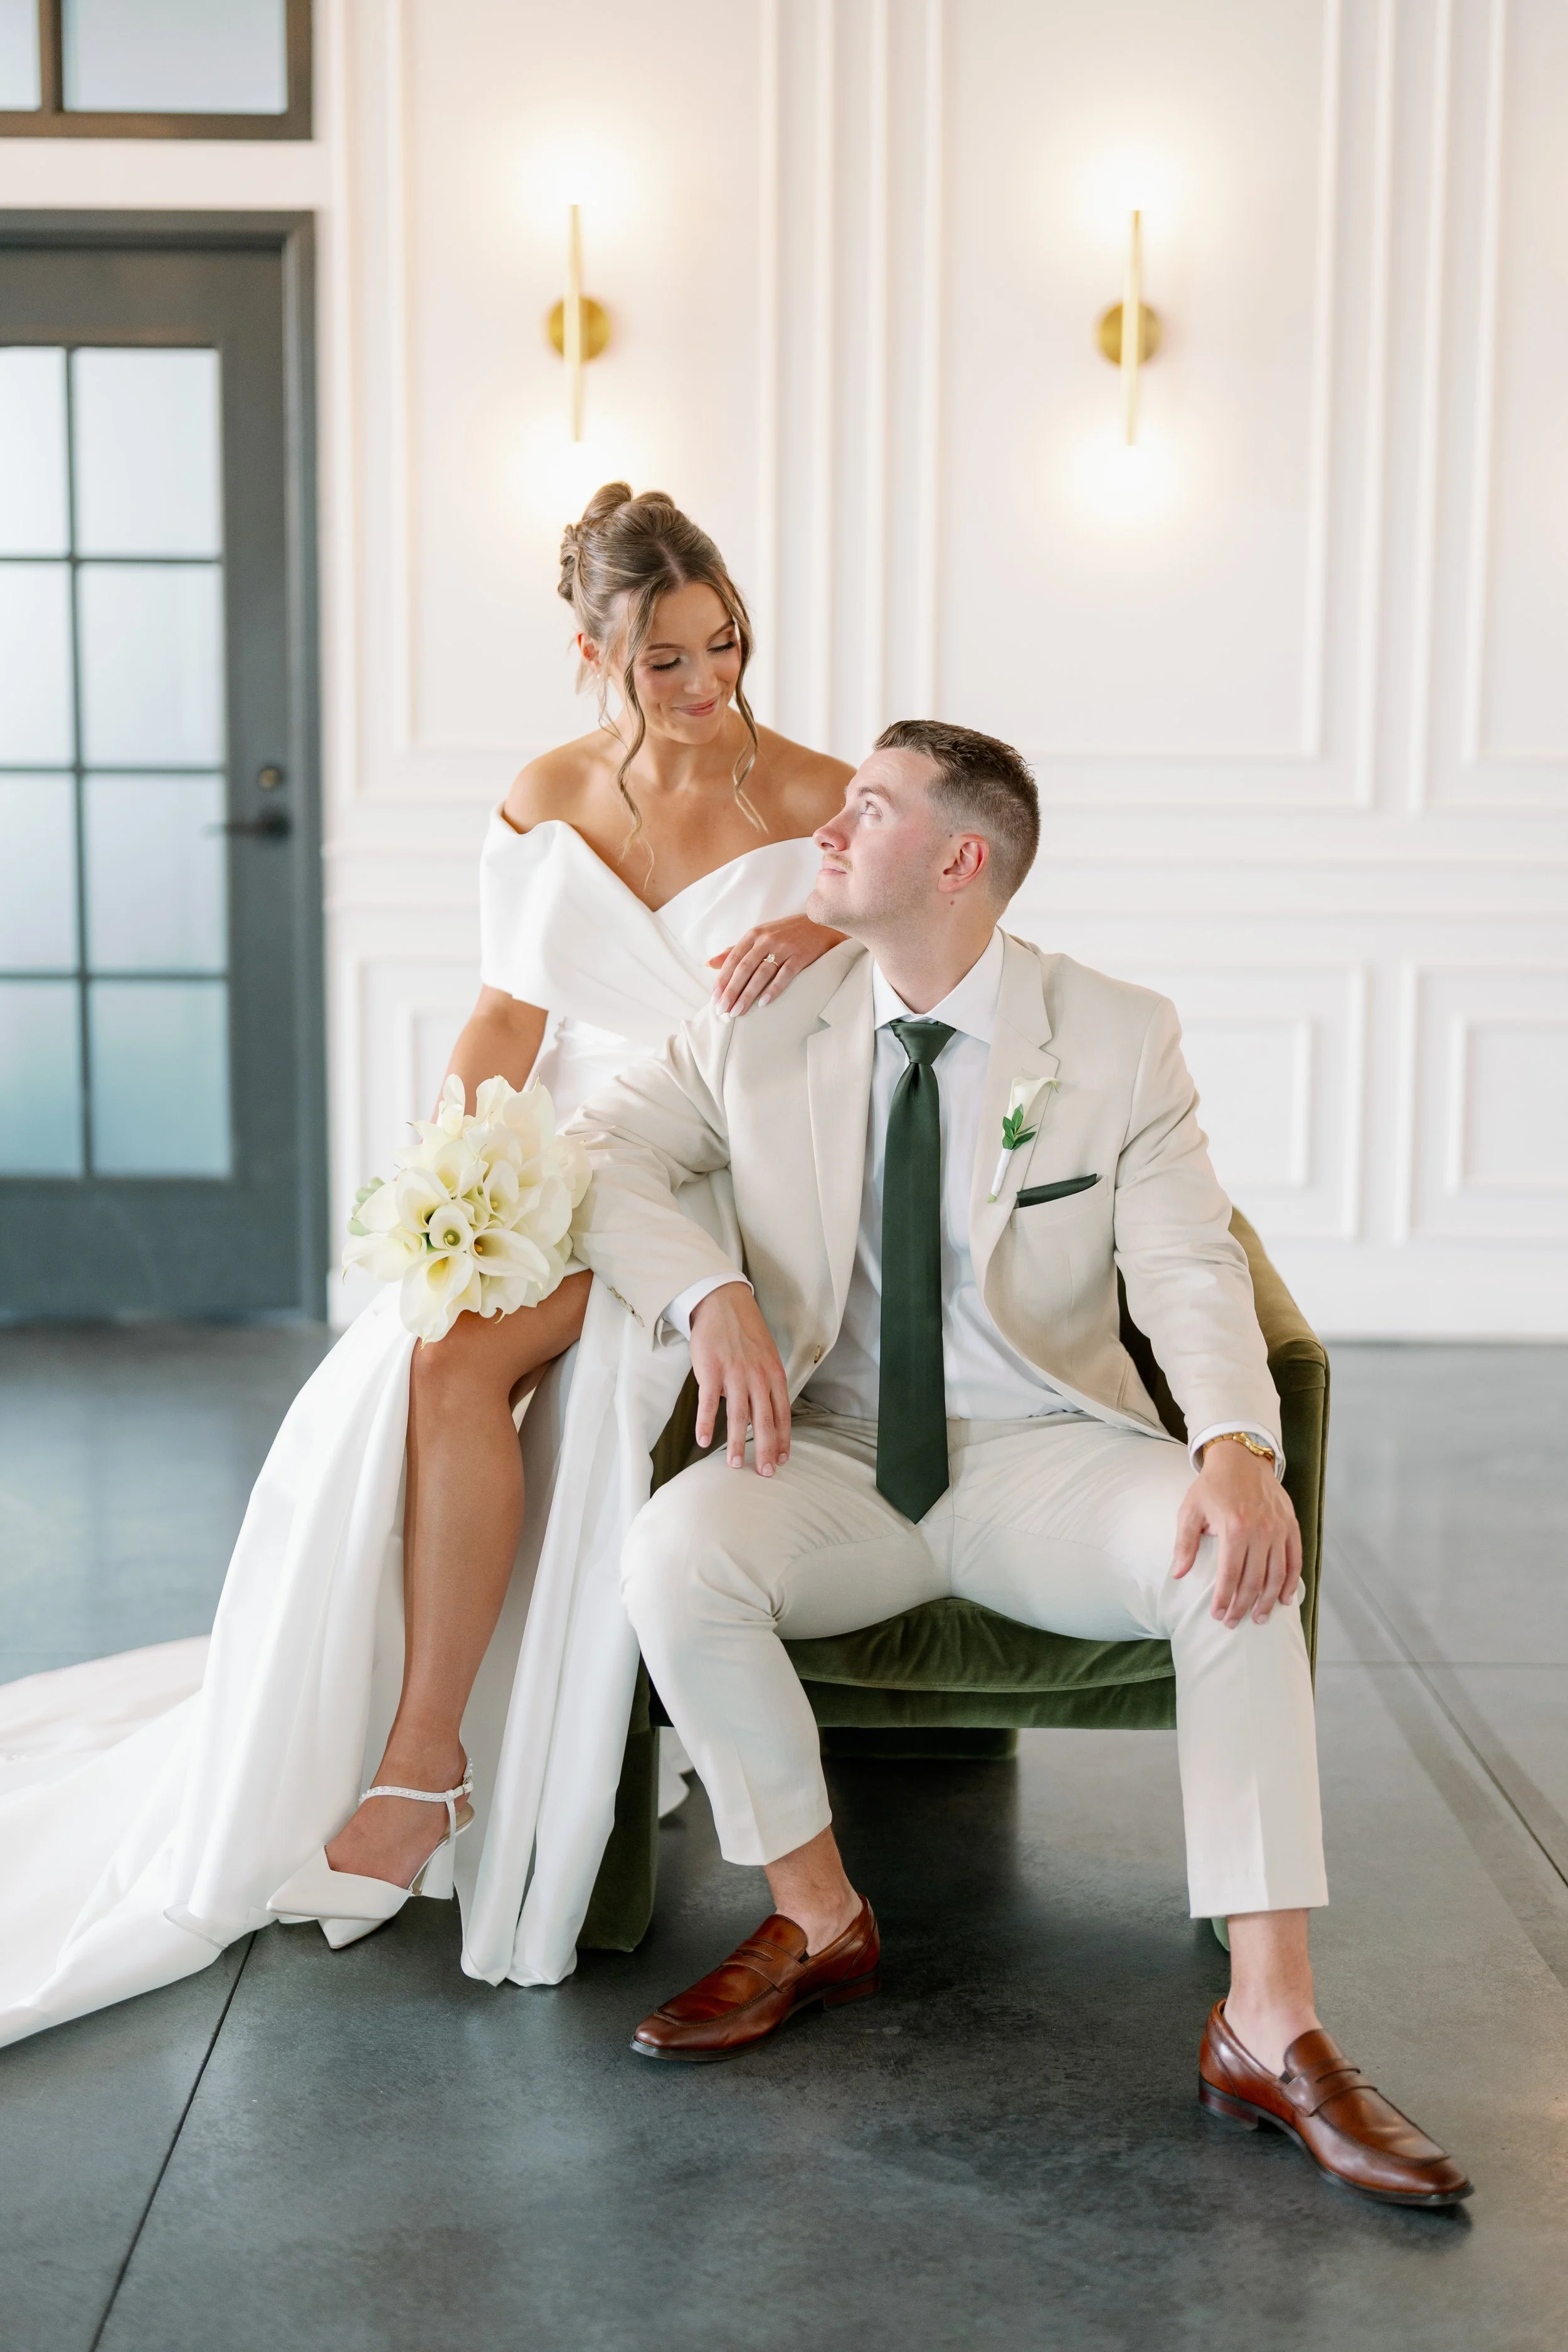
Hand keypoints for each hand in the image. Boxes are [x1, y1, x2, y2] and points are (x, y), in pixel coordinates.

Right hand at [690, 1282, 791, 1474]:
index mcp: (774, 1375)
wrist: (723, 1302)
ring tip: (733, 1464)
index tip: (782, 1460)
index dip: (783, 1439)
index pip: (782, 1414)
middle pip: (764, 1421)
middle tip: (764, 1473)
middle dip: (765, 1450)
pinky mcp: (711, 1370)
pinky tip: (703, 1441)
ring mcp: (734, 1374)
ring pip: (738, 1416)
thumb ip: (766, 1385)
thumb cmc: (745, 1332)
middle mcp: (758, 1377)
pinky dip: (706, 1423)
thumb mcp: (766, 1357)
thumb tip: (759, 1413)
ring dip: (736, 1443)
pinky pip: (708, 1402)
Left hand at [708, 915, 844, 1016]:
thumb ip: (735, 950)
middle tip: (723, 1010)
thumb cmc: (784, 933)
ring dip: (748, 994)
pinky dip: (773, 990)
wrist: (819, 923)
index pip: (733, 959)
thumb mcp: (758, 936)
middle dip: (732, 991)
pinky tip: (763, 1003)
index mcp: (754, 935)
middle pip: (744, 968)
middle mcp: (766, 940)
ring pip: (761, 974)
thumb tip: (709, 964)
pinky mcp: (800, 956)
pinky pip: (784, 975)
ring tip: (738, 1012)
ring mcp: (784, 947)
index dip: (723, 979)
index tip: (715, 998)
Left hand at [1171, 1442, 1300, 1627]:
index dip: (1225, 1599)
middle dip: (1243, 1606)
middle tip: (1234, 1623)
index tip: (1218, 1615)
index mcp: (1235, 1527)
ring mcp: (1279, 1529)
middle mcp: (1261, 1531)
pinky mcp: (1290, 1525)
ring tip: (1258, 1619)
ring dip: (1268, 1601)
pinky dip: (1290, 1582)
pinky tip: (1284, 1599)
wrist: (1241, 1459)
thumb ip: (1184, 1543)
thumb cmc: (1212, 1486)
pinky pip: (1294, 1559)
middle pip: (1254, 1580)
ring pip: (1276, 1574)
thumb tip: (1178, 1574)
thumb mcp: (1190, 1510)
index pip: (1230, 1574)